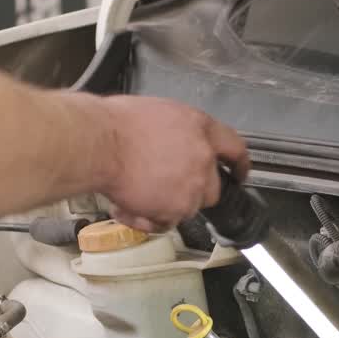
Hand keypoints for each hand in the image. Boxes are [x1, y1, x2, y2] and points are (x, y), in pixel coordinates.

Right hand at [98, 96, 249, 232]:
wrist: (99, 144)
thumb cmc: (117, 124)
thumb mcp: (159, 114)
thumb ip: (179, 134)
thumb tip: (177, 145)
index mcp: (201, 129)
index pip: (236, 148)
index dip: (239, 165)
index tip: (239, 174)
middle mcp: (203, 159)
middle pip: (214, 188)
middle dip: (193, 192)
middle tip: (166, 187)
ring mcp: (192, 187)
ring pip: (187, 208)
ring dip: (165, 205)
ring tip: (135, 195)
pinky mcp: (175, 210)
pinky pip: (165, 223)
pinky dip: (146, 219)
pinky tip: (126, 206)